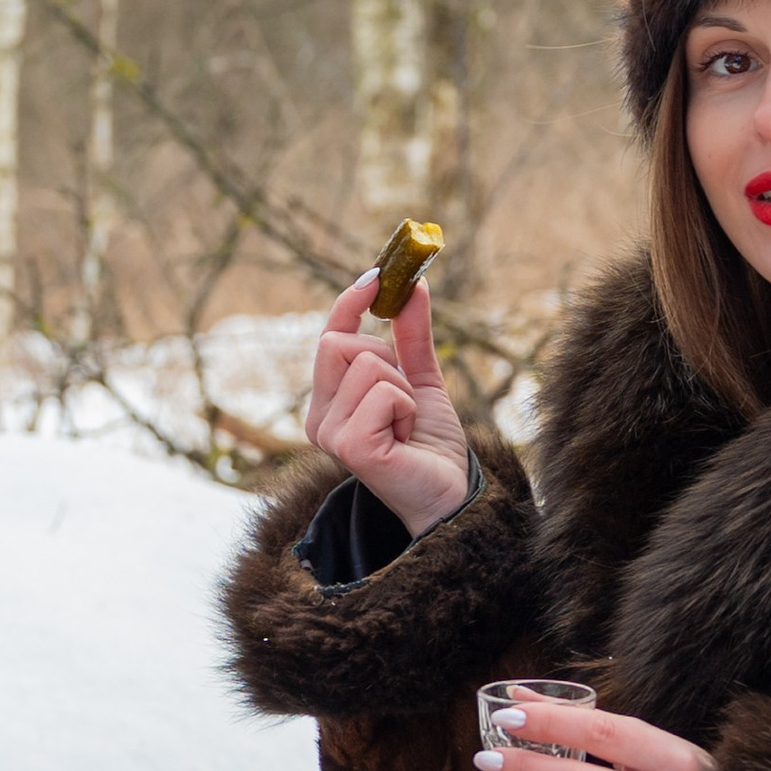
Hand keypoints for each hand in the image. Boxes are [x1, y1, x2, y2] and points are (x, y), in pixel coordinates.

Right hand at [305, 270, 473, 537]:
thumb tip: (414, 285)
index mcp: (329, 402)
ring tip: (406, 424)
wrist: (451, 494)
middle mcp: (319, 418)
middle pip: (340, 342)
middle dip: (387, 358)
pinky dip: (407, 407)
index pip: (329, 337)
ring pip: (367, 363)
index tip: (378, 276)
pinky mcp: (350, 446)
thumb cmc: (431, 445)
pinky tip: (406, 438)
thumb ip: (412, 336)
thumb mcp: (422, 381)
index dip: (349, 302)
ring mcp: (329, 434)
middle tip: (405, 397)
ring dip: (403, 389)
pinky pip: (384, 391)